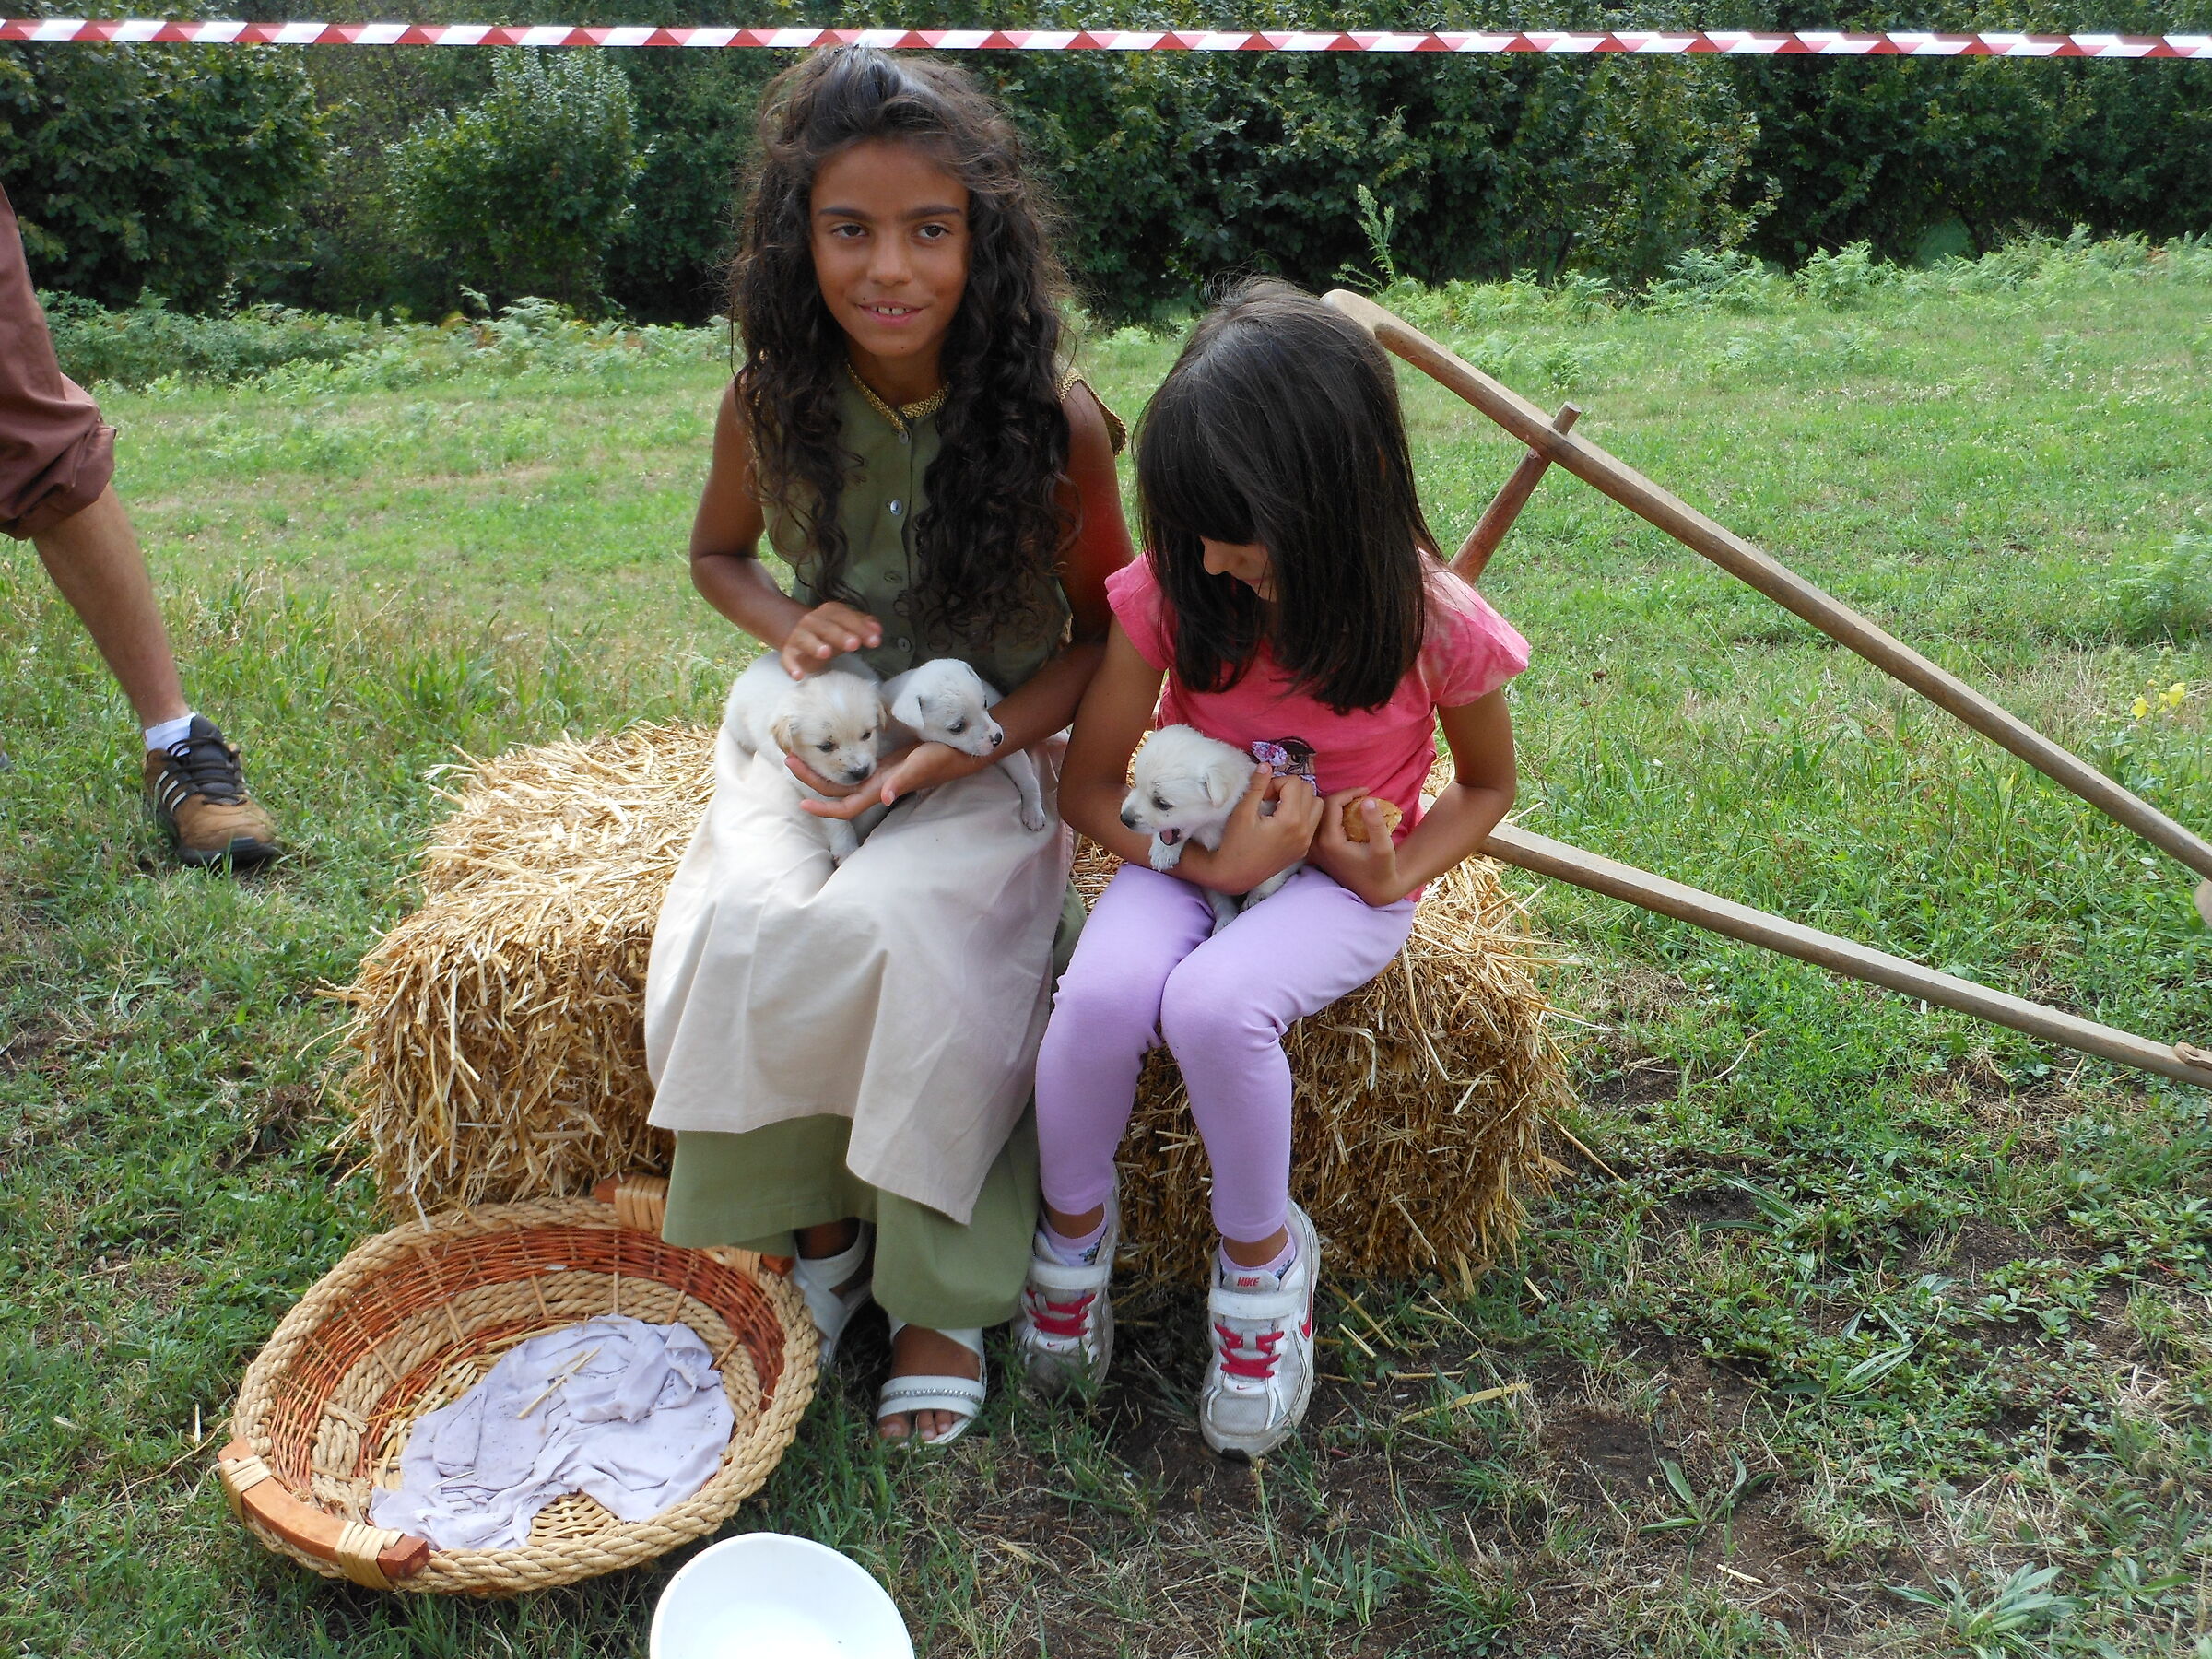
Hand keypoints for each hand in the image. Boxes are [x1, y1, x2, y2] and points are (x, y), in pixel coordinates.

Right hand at [780, 603, 880, 676]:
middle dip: (840, 635)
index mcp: (830, 612)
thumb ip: (863, 626)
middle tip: (854, 644)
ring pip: (805, 639)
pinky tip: (799, 675)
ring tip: (826, 653)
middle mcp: (812, 621)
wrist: (798, 634)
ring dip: (815, 645)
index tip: (875, 641)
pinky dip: (791, 666)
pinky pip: (787, 659)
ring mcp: (799, 636)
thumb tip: (877, 630)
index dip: (860, 627)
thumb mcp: (846, 627)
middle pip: (826, 626)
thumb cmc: (830, 633)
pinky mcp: (789, 652)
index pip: (845, 617)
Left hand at [798, 741, 983, 819]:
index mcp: (884, 788)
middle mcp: (879, 785)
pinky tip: (832, 751)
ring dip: (823, 771)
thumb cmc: (945, 756)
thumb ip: (903, 781)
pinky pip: (858, 769)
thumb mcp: (924, 764)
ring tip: (801, 753)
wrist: (964, 750)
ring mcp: (882, 775)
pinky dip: (841, 762)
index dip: (825, 807)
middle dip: (813, 779)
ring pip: (846, 780)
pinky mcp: (888, 764)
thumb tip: (883, 799)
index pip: (848, 806)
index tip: (801, 801)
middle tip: (790, 758)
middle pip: (839, 791)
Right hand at [1181, 767, 1321, 893]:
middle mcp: (1304, 831)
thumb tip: (1266, 765)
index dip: (1276, 783)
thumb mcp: (1243, 812)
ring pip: (1316, 805)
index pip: (1295, 783)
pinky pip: (1313, 823)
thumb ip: (1257, 786)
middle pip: (1309, 790)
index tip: (1262, 795)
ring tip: (1279, 808)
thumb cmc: (1235, 843)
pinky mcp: (1303, 850)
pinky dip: (1303, 815)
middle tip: (1270, 799)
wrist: (1235, 875)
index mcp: (1291, 820)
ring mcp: (1306, 842)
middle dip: (1289, 788)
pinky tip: (1283, 822)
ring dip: (1300, 800)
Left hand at [1307, 789, 1407, 905]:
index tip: (1367, 790)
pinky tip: (1348, 815)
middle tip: (1361, 795)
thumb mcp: (1384, 847)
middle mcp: (1316, 845)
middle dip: (1342, 796)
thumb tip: (1367, 800)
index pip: (1332, 804)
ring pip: (1317, 816)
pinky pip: (1318, 825)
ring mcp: (1314, 850)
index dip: (1349, 792)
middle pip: (1320, 807)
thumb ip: (1376, 823)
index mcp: (1330, 842)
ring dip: (1335, 805)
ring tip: (1355, 802)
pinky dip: (1332, 815)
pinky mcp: (1317, 853)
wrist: (1375, 891)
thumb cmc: (1382, 869)